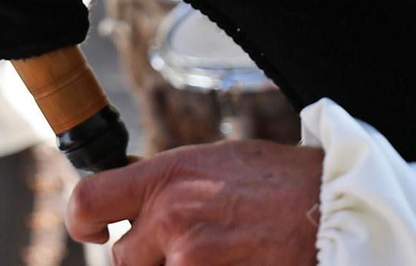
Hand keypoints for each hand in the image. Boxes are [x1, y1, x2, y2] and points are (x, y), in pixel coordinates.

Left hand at [67, 140, 322, 265]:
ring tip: (225, 251)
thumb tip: (125, 184)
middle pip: (124, 258)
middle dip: (152, 257)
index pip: (88, 200)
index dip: (83, 221)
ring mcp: (189, 257)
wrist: (332, 208)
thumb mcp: (219, 159)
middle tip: (197, 244)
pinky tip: (236, 260)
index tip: (97, 231)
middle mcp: (171, 215)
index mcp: (170, 175)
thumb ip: (169, 177)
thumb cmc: (282, 182)